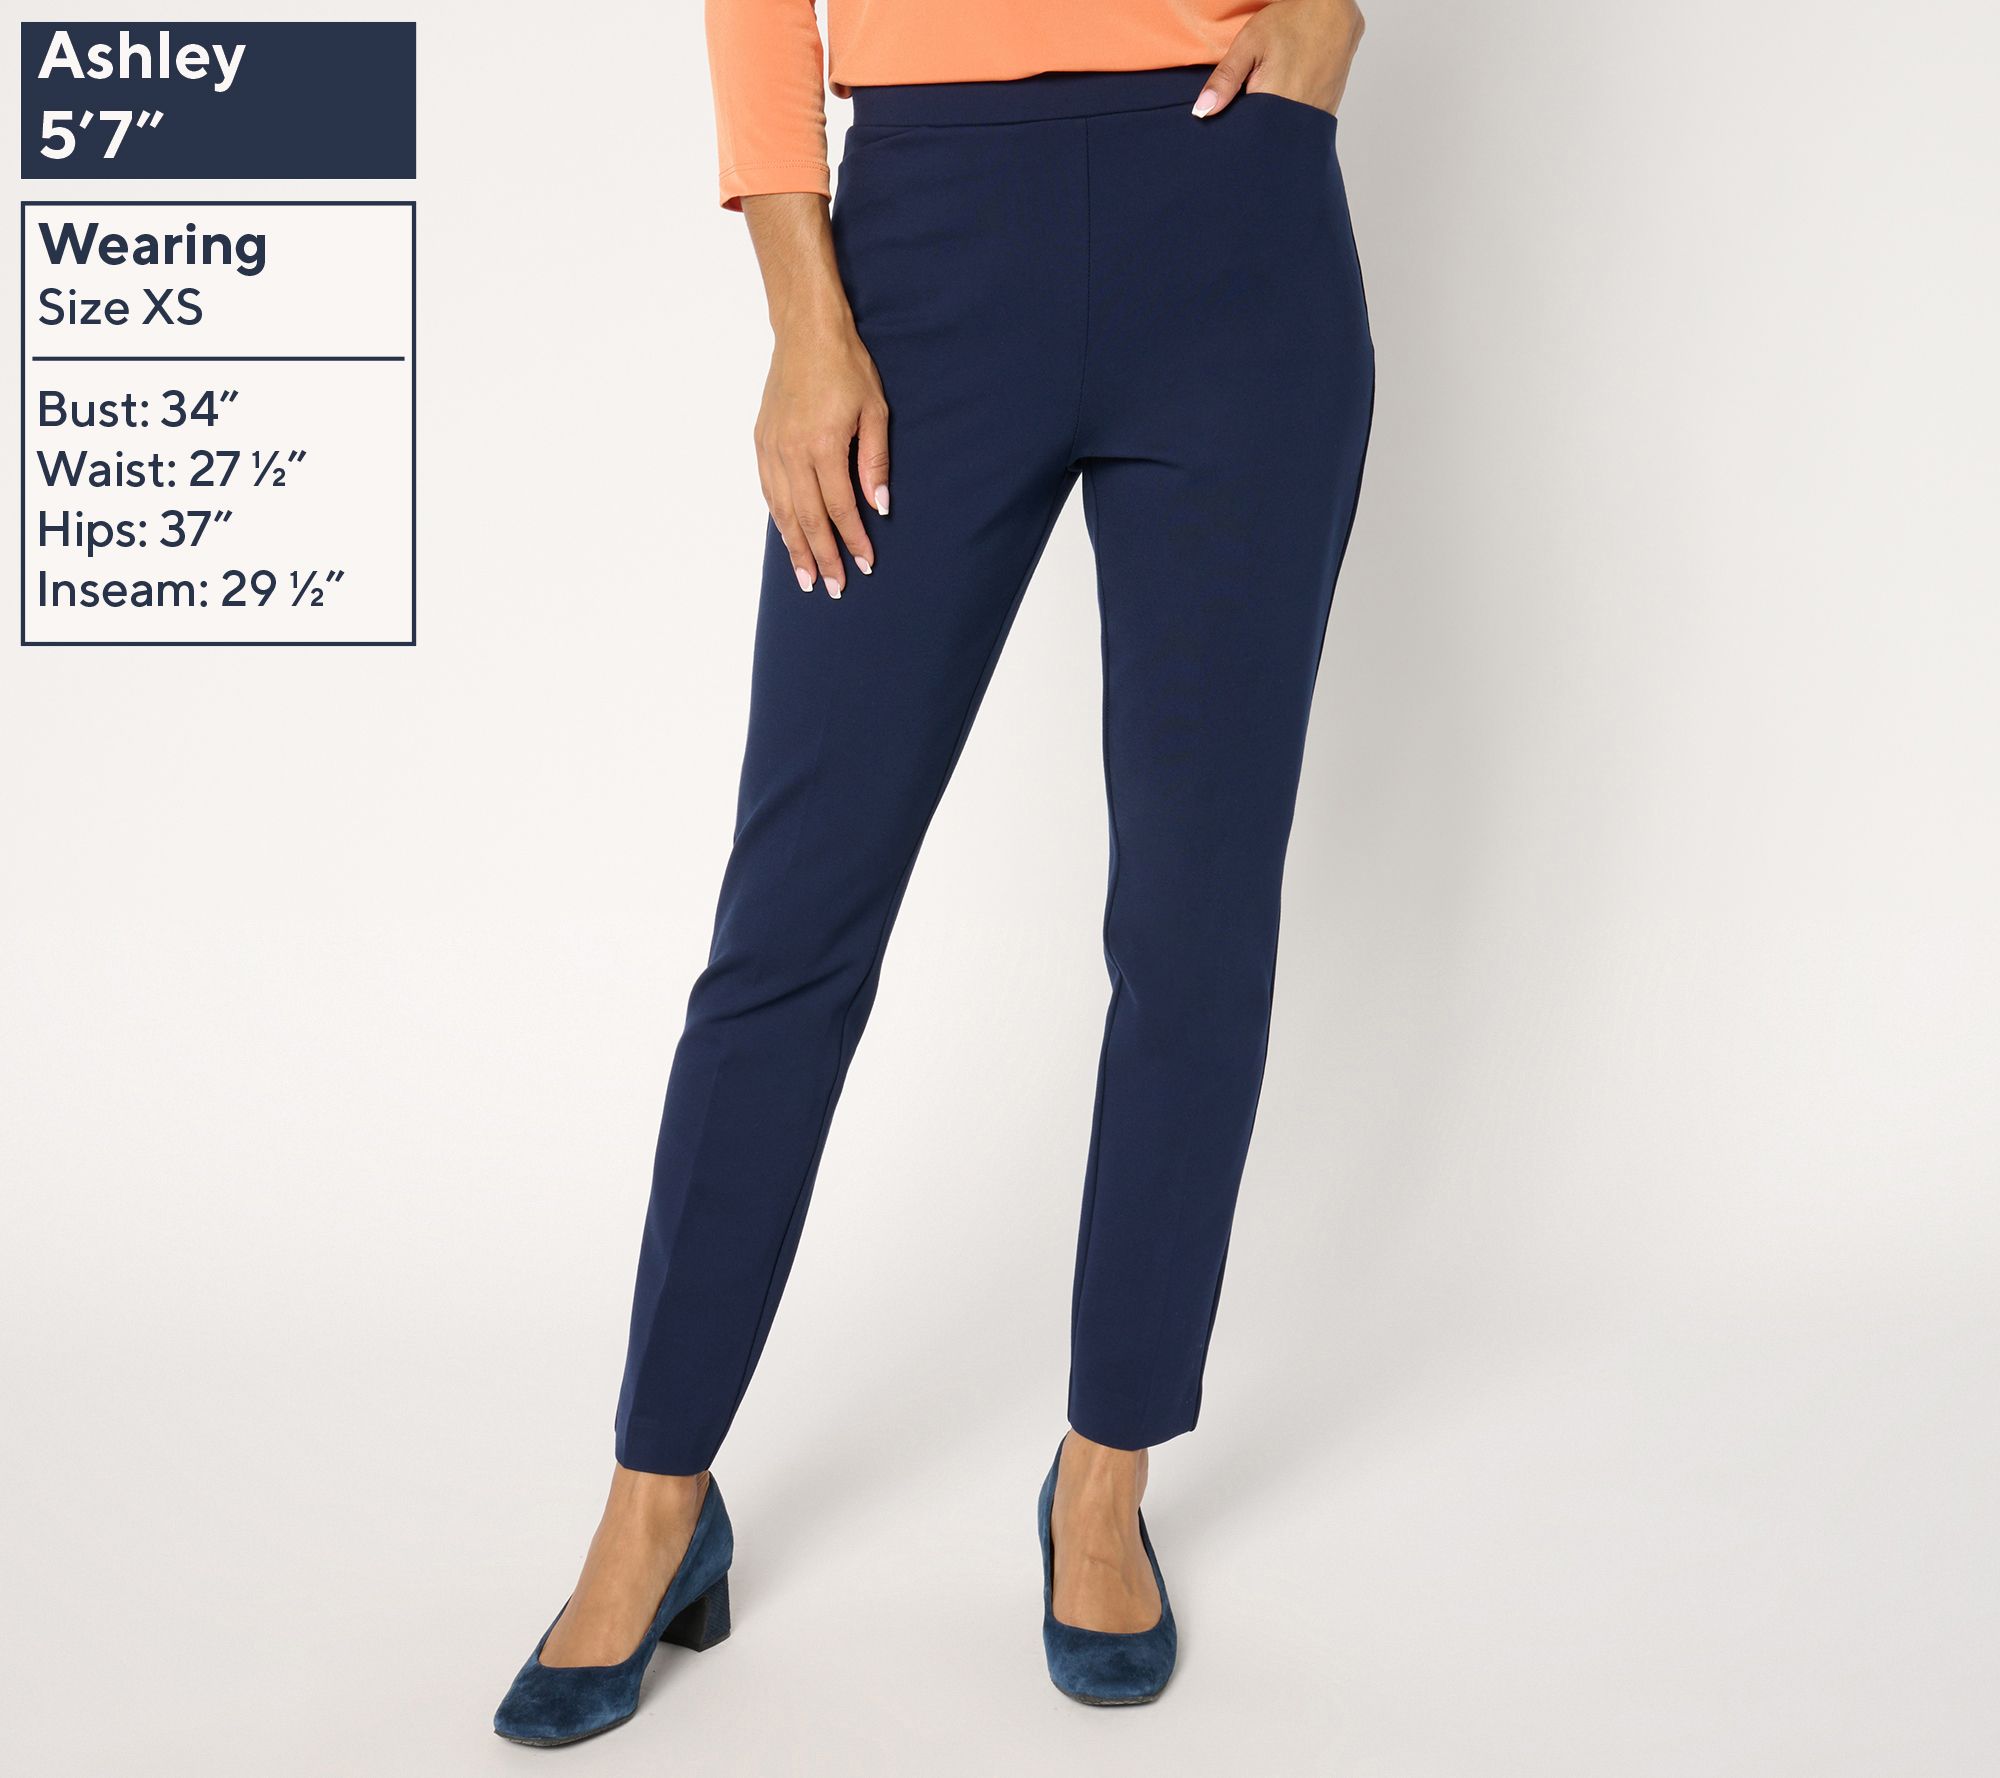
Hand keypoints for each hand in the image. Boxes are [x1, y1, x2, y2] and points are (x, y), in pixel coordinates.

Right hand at [741, 193, 890, 598]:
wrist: (806, 333)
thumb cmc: (847, 367)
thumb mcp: (875, 412)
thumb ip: (876, 463)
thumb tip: (879, 509)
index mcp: (824, 447)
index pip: (840, 508)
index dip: (853, 540)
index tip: (865, 565)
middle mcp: (792, 453)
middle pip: (808, 519)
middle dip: (823, 557)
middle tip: (833, 589)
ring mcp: (772, 448)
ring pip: (784, 511)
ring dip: (795, 547)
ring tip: (806, 577)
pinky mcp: (761, 441)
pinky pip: (769, 491)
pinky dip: (778, 518)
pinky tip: (787, 537)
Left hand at [1193, 0, 1365, 120]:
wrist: (1335, 8)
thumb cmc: (1293, 21)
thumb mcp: (1250, 44)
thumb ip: (1226, 79)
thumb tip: (1202, 111)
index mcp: (1274, 104)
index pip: (1245, 134)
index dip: (1236, 123)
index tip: (1234, 106)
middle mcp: (1298, 117)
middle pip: (1266, 135)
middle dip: (1255, 121)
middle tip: (1256, 88)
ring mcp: (1316, 115)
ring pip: (1285, 130)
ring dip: (1274, 117)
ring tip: (1275, 85)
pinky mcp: (1327, 109)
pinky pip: (1303, 121)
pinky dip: (1292, 112)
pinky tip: (1290, 88)